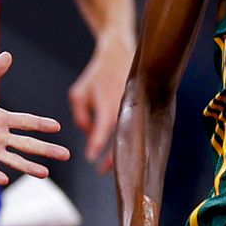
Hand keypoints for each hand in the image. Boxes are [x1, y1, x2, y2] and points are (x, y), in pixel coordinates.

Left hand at [0, 52, 70, 185]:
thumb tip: (7, 55)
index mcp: (0, 118)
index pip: (25, 121)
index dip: (41, 124)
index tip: (57, 127)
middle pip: (27, 143)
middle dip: (46, 149)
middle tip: (66, 155)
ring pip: (13, 160)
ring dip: (28, 167)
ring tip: (45, 173)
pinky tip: (5, 179)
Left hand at [69, 39, 132, 173]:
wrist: (120, 53)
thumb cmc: (96, 75)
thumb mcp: (79, 93)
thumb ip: (81, 116)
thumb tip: (88, 135)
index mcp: (108, 103)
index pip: (103, 130)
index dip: (98, 146)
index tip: (90, 160)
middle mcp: (126, 107)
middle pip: (123, 139)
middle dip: (113, 158)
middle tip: (102, 172)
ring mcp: (138, 107)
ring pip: (133, 137)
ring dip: (125, 152)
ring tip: (113, 167)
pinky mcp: (145, 107)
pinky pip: (139, 129)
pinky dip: (133, 142)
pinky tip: (127, 152)